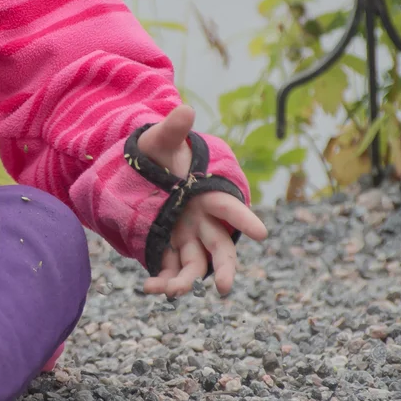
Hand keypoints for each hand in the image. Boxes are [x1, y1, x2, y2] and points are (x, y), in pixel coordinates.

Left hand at [136, 105, 267, 297]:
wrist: (139, 172)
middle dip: (226, 268)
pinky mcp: (168, 246)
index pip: (229, 207)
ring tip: (173, 293)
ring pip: (195, 264)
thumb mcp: (159, 141)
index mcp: (206, 194)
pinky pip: (170, 267)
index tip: (262, 233)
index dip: (245, 219)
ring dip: (187, 281)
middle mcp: (202, 220)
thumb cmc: (156, 155)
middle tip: (227, 288)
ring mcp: (186, 236)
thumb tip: (184, 108)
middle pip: (220, 247)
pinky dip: (163, 280)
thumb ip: (171, 130)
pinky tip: (150, 289)